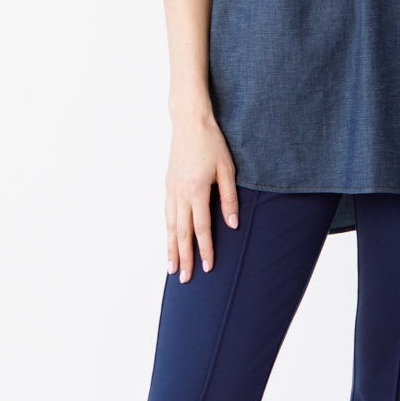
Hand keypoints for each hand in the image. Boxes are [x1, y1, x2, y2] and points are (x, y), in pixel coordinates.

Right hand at [165, 111, 239, 281]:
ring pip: (170, 226)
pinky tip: (168, 241)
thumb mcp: (227, 169)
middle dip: (184, 257)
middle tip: (185, 279)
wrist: (189, 122)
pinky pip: (166, 214)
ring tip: (172, 268)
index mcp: (196, 191)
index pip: (202, 228)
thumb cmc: (212, 143)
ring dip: (171, 249)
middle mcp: (180, 194)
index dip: (205, 249)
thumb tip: (233, 225)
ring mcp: (171, 190)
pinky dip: (167, 231)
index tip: (207, 268)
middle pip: (181, 233)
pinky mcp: (168, 185)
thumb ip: (229, 199)